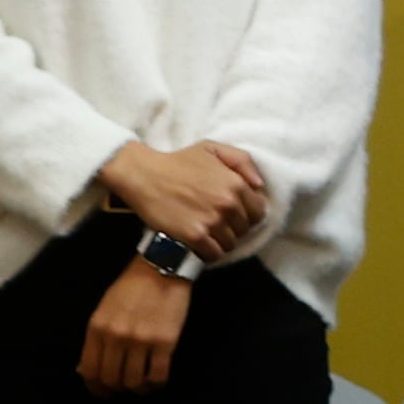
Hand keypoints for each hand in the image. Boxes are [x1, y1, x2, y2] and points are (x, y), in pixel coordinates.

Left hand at [78, 263, 188, 394]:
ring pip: (134, 382)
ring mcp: (142, 340)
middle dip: (116, 388)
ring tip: (141, 382)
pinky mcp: (165, 342)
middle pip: (111, 380)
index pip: (90, 370)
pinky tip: (155, 378)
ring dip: (137, 387)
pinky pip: (158, 375)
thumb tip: (85, 370)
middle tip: (124, 386)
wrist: (161, 267)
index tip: (103, 391)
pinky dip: (155, 383)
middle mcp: (117, 336)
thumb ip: (95, 339)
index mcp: (97, 328)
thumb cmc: (131, 287)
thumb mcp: (104, 310)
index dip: (95, 387)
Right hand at [101, 138, 265, 254]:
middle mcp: (227, 204)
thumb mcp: (212, 149)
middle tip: (215, 221)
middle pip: (244, 229)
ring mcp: (211, 222)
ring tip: (205, 231)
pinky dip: (208, 251)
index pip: (259, 211)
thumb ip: (242, 162)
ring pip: (230, 244)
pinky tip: (198, 242)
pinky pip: (214, 254)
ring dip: (220, 240)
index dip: (247, 213)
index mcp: (236, 184)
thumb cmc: (178, 161)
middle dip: (233, 227)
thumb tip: (260, 186)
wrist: (143, 175)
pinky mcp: (195, 237)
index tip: (232, 212)